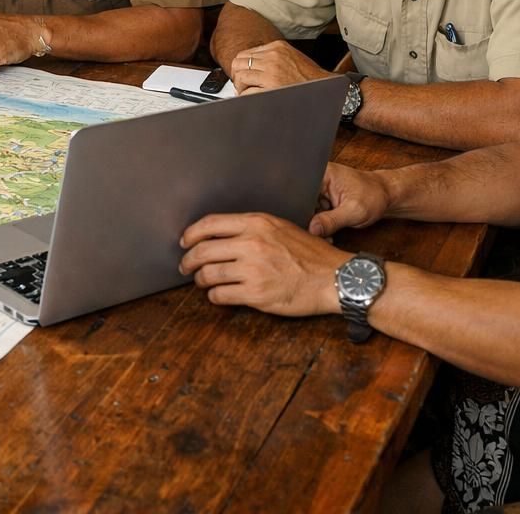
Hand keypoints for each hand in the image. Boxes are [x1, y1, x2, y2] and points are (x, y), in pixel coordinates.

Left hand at [179, 212, 345, 316]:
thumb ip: (252, 228)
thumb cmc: (310, 254)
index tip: (184, 241)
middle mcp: (251, 243)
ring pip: (208, 274)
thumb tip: (220, 234)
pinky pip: (220, 296)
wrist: (334, 278)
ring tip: (203, 282)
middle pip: (202, 250)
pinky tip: (219, 295)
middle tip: (186, 266)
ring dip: (200, 280)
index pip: (209, 224)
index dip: (191, 234)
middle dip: (189, 260)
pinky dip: (215, 297)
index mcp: (257, 223)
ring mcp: (253, 269)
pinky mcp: (256, 294)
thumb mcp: (280, 227)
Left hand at [228, 39, 328, 93]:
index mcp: (277, 47)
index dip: (241, 66)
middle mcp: (272, 57)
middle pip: (238, 62)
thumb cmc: (310, 76)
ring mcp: (271, 73)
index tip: (243, 75)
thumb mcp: (291, 56)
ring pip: (241, 76)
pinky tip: (252, 99)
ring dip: (241, 86)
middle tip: (242, 85)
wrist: (326, 87)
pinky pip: (248, 92)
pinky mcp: (272, 88)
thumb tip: (252, 64)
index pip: (246, 53)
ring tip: (247, 92)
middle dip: (238, 75)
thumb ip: (273, 57)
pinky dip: (246, 97)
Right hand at [309, 163, 392, 237]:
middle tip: (322, 234)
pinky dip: (320, 223)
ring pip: (307, 210)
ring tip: (327, 233)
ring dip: (315, 223)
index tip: (311, 226)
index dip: (303, 211)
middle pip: (302, 202)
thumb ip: (332, 220)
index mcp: (323, 174)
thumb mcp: (354, 211)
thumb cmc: (374, 196)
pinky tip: (328, 230)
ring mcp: (320, 189)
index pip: (301, 193)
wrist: (385, 195)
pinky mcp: (323, 198)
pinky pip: (314, 212)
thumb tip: (312, 229)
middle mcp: (318, 179)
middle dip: (310, 220)